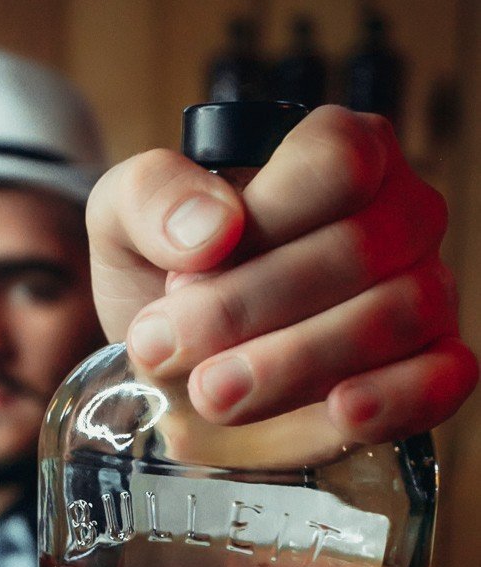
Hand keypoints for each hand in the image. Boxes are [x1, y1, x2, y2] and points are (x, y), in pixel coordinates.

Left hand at [86, 106, 476, 441]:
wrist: (172, 374)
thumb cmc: (162, 285)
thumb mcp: (125, 224)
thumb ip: (151, 198)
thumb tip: (213, 228)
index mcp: (337, 155)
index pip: (335, 163)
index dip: (260, 221)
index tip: (180, 276)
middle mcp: (395, 217)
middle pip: (357, 248)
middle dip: (247, 308)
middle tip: (167, 349)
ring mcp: (424, 294)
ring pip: (392, 315)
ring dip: (293, 362)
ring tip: (211, 393)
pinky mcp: (429, 372)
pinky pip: (441, 379)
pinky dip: (394, 397)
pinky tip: (339, 410)